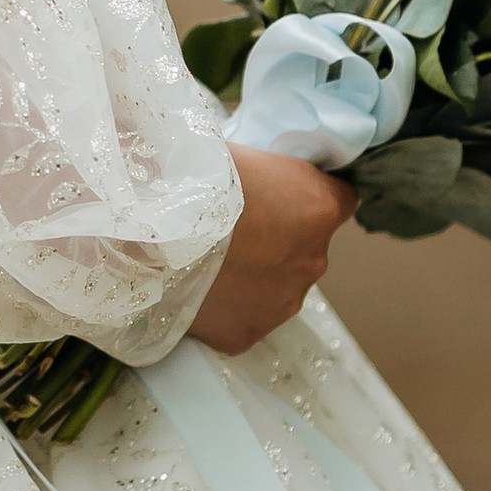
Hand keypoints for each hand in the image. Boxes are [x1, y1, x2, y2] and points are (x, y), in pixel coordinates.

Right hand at [186, 148, 357, 355]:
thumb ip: (272, 176)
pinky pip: (244, 317)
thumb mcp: (247, 156)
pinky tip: (199, 286)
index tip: (286, 192)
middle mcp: (312, 261)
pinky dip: (227, 306)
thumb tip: (267, 179)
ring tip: (211, 259)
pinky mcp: (246, 333)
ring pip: (277, 287)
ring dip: (255, 275)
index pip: (341, 199)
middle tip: (234, 226)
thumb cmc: (195, 176)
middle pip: (306, 248)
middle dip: (279, 239)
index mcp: (319, 210)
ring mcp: (281, 304)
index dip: (310, 194)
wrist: (149, 228)